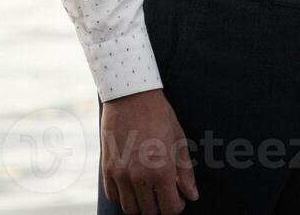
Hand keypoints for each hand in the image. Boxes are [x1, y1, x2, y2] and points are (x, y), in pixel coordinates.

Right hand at [101, 88, 197, 213]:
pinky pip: (113, 195)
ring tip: (147, 189)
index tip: (177, 198)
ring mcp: (120, 174)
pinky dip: (123, 195)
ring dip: (140, 203)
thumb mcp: (179, 141)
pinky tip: (132, 183)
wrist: (131, 96)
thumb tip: (192, 196)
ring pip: (129, 208)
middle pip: (148, 212)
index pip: (169, 209)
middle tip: (163, 193)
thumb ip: (185, 172)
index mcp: (161, 171)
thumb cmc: (160, 116)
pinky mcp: (107, 168)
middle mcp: (139, 177)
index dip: (176, 206)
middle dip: (159, 206)